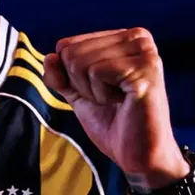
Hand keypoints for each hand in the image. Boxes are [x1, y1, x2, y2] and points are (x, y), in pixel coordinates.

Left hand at [43, 28, 188, 189]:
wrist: (140, 157)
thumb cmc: (113, 124)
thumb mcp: (78, 94)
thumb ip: (61, 75)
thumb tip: (49, 57)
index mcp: (123, 38)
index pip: (67, 45)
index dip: (71, 77)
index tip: (99, 92)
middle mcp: (137, 38)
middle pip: (72, 52)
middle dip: (80, 84)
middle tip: (110, 100)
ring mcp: (144, 52)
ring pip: (81, 61)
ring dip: (91, 91)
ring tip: (118, 101)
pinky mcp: (145, 68)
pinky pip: (96, 72)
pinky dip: (101, 95)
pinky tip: (124, 102)